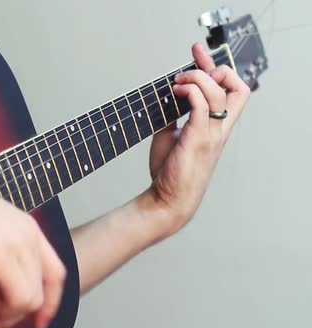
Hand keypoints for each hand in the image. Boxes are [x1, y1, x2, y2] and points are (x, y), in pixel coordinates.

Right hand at [0, 163, 65, 327]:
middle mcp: (30, 235)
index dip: (50, 302)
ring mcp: (20, 244)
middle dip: (12, 315)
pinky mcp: (3, 256)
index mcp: (26, 229)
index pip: (56, 273)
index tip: (38, 322)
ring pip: (31, 300)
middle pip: (44, 292)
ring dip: (1, 313)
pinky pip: (18, 300)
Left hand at [146, 42, 250, 236]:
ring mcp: (211, 134)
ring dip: (197, 79)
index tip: (197, 52)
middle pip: (238, 88)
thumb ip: (173, 116)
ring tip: (176, 83)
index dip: (216, 66)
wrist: (167, 199)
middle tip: (190, 69)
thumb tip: (164, 96)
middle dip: (217, 69)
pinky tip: (173, 93)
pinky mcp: (197, 139)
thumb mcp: (170, 135)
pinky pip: (202, 106)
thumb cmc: (170, 172)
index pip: (230, 90)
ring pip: (219, 93)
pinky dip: (189, 92)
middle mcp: (219, 129)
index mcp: (216, 127)